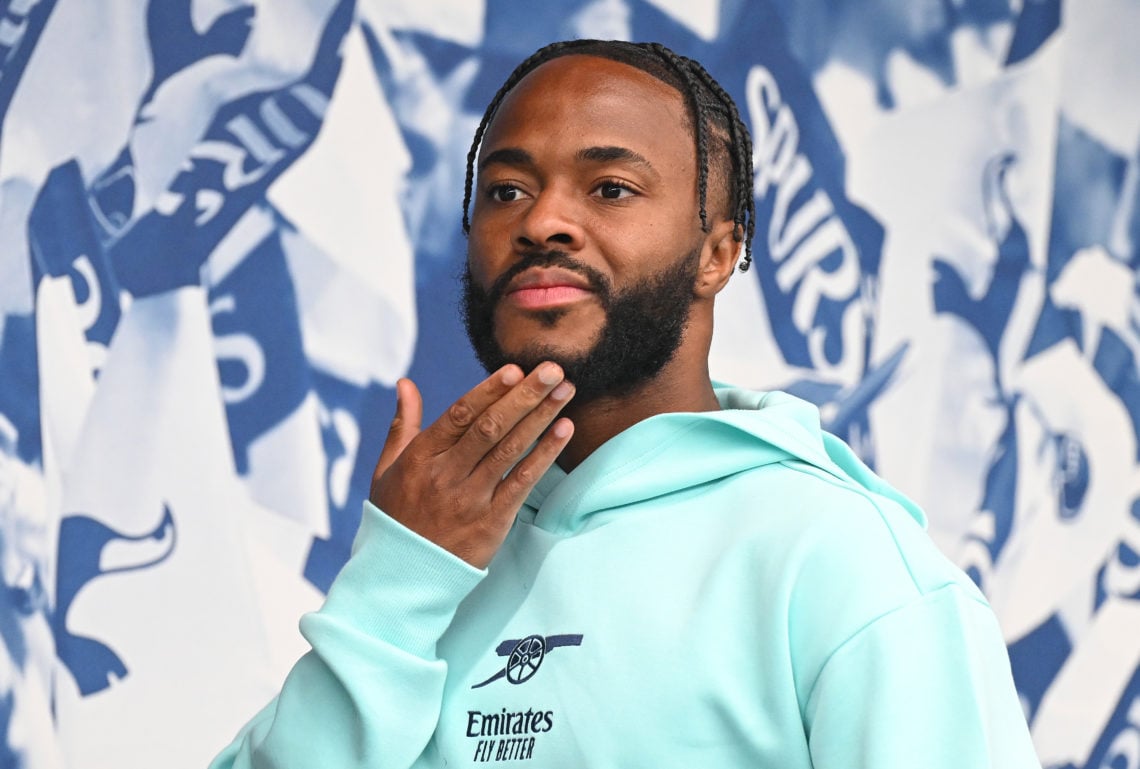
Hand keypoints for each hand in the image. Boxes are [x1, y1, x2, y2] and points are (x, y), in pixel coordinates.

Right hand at [369, 363, 574, 567]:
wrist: (402, 578)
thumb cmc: (396, 517)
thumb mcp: (388, 469)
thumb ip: (403, 424)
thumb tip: (405, 383)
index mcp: (420, 458)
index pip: (458, 416)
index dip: (488, 391)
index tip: (514, 368)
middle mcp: (445, 475)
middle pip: (490, 427)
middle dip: (524, 395)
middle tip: (552, 368)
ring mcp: (470, 499)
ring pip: (510, 450)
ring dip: (541, 416)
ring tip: (565, 390)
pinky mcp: (492, 522)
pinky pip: (523, 482)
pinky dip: (545, 454)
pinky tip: (564, 430)